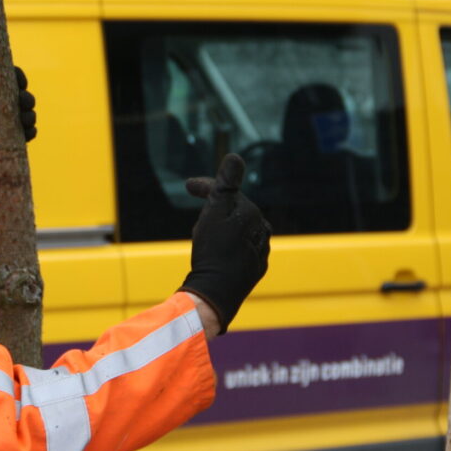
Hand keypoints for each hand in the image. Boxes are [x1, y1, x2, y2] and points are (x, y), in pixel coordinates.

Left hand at [0, 32, 36, 172]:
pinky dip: (30, 132)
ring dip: (30, 116)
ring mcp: (2, 121)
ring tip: (22, 120)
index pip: (13, 78)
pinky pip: (26, 134)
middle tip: (20, 104)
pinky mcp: (5, 138)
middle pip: (24, 97)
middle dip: (28, 99)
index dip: (20, 79)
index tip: (19, 82)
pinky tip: (27, 131)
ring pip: (27, 115)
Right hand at [179, 154, 270, 333]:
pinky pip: (240, 249)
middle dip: (214, 207)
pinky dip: (227, 245)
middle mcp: (262, 230)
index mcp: (252, 213)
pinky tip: (216, 253)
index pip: (228, 192)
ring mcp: (259, 251)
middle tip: (195, 212)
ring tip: (203, 235)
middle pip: (234, 210)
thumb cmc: (213, 252)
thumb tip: (235, 156)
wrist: (216, 293)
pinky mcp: (254, 269)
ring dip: (221, 227)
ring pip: (238, 230)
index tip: (188, 186)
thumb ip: (225, 185)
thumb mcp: (214, 212)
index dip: (206, 186)